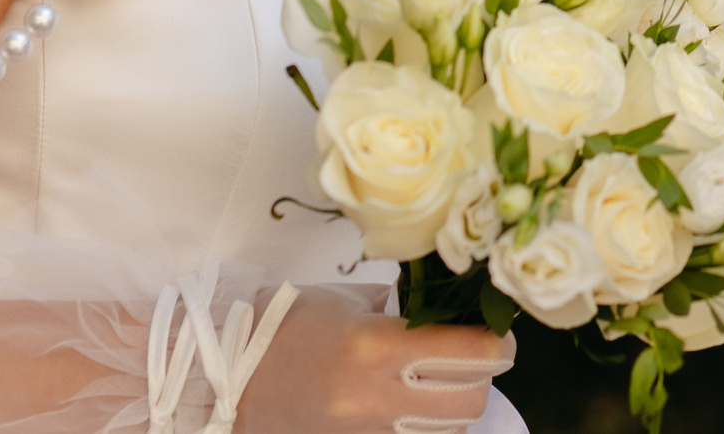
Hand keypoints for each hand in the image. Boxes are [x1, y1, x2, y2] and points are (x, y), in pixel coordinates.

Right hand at [234, 286, 513, 433]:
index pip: (472, 353)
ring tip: (438, 386)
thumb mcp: (350, 303)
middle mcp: (375, 400)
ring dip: (455, 409)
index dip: (498, 343)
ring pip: (448, 433)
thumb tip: (454, 311)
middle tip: (473, 359)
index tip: (497, 334)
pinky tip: (413, 411)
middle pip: (470, 401)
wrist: (225, 378)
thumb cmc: (286, 328)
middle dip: (482, 377)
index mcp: (375, 347)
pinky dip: (425, 431)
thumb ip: (404, 311)